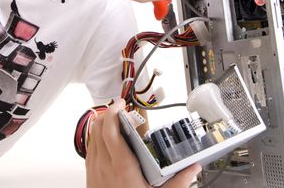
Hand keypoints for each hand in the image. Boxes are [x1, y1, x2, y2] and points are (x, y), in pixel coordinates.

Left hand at [85, 99, 201, 187]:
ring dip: (101, 123)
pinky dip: (96, 137)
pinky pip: (90, 148)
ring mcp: (94, 169)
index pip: (110, 129)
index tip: (122, 104)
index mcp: (122, 167)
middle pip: (99, 127)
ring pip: (92, 135)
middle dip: (108, 112)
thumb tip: (193, 169)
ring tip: (114, 119)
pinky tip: (107, 139)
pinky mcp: (90, 175)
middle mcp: (104, 165)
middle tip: (120, 108)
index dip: (114, 111)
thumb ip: (179, 182)